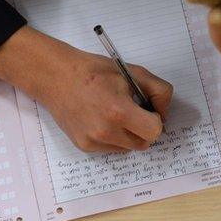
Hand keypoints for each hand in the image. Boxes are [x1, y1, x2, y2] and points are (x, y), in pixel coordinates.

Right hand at [0, 26, 172, 152]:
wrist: (57, 77)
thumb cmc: (95, 71)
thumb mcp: (133, 72)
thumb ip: (158, 91)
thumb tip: (163, 114)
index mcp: (119, 111)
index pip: (154, 131)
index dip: (156, 119)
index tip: (148, 110)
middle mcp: (105, 132)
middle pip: (144, 143)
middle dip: (144, 128)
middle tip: (134, 111)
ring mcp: (93, 142)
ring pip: (128, 147)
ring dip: (129, 134)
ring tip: (115, 113)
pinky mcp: (84, 146)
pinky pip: (112, 148)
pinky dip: (114, 137)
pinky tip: (102, 119)